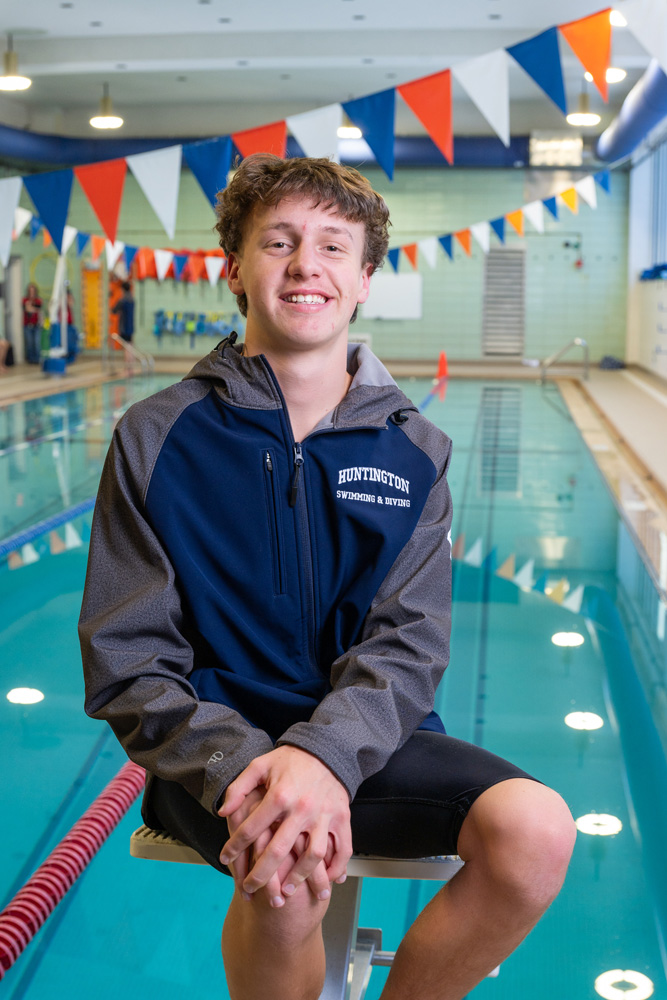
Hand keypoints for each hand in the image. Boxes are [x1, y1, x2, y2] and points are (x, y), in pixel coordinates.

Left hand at [218, 746, 351, 902]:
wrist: (327, 750)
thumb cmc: (291, 760)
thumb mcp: (260, 765)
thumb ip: (239, 788)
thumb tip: (223, 813)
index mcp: (279, 794)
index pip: (252, 828)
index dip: (234, 846)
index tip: (225, 859)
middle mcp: (302, 808)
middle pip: (278, 850)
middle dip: (260, 874)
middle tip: (250, 889)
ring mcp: (324, 815)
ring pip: (312, 856)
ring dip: (297, 878)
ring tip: (284, 891)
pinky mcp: (342, 818)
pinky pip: (343, 849)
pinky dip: (337, 868)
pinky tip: (328, 881)